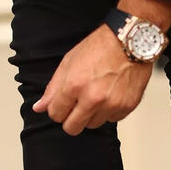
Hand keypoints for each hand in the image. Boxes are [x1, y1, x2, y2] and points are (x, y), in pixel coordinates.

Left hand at [32, 24, 153, 135]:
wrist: (131, 41)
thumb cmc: (100, 47)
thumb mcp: (69, 62)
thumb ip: (53, 88)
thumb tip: (39, 108)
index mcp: (74, 86)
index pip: (56, 115)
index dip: (57, 110)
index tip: (62, 105)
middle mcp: (92, 99)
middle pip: (72, 128)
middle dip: (71, 120)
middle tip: (76, 107)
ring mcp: (111, 105)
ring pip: (93, 125)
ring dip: (91, 115)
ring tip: (96, 96)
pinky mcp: (126, 107)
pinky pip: (111, 120)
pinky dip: (109, 112)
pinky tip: (110, 95)